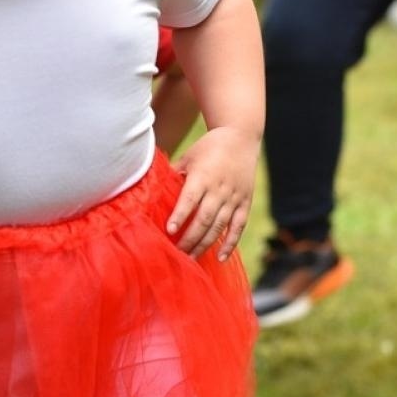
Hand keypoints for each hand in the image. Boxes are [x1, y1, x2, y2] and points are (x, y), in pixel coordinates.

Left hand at [165, 125, 258, 259]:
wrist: (240, 138)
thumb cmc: (208, 148)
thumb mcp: (189, 157)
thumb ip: (174, 174)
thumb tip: (151, 190)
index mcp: (203, 177)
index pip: (190, 199)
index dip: (180, 216)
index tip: (169, 231)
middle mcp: (219, 189)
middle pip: (204, 219)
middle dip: (190, 238)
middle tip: (177, 254)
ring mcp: (234, 198)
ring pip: (219, 227)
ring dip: (205, 245)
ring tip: (191, 258)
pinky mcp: (245, 203)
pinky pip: (238, 227)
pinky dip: (230, 244)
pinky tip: (220, 258)